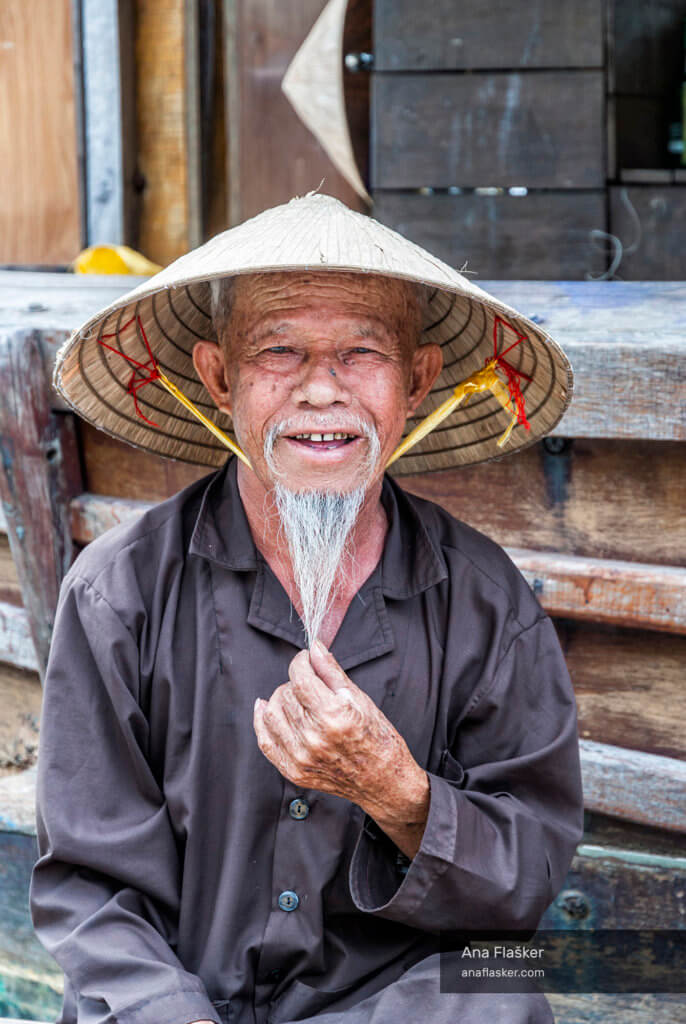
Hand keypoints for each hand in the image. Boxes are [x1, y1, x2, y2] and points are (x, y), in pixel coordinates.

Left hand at [253, 640, 428, 857]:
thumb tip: (314, 647)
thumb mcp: (360, 699)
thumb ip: (332, 672)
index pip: (300, 678)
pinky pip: (265, 741)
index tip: (306, 659)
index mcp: (334, 717)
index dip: (300, 662)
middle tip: (308, 681)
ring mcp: (301, 757)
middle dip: (294, 681)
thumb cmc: (377, 738)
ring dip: (280, 698)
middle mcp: (314, 738)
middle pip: (285, 694)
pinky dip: (262, 720)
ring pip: (271, 714)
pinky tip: (266, 707)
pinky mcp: (293, 771)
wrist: (382, 780)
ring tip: (295, 697)